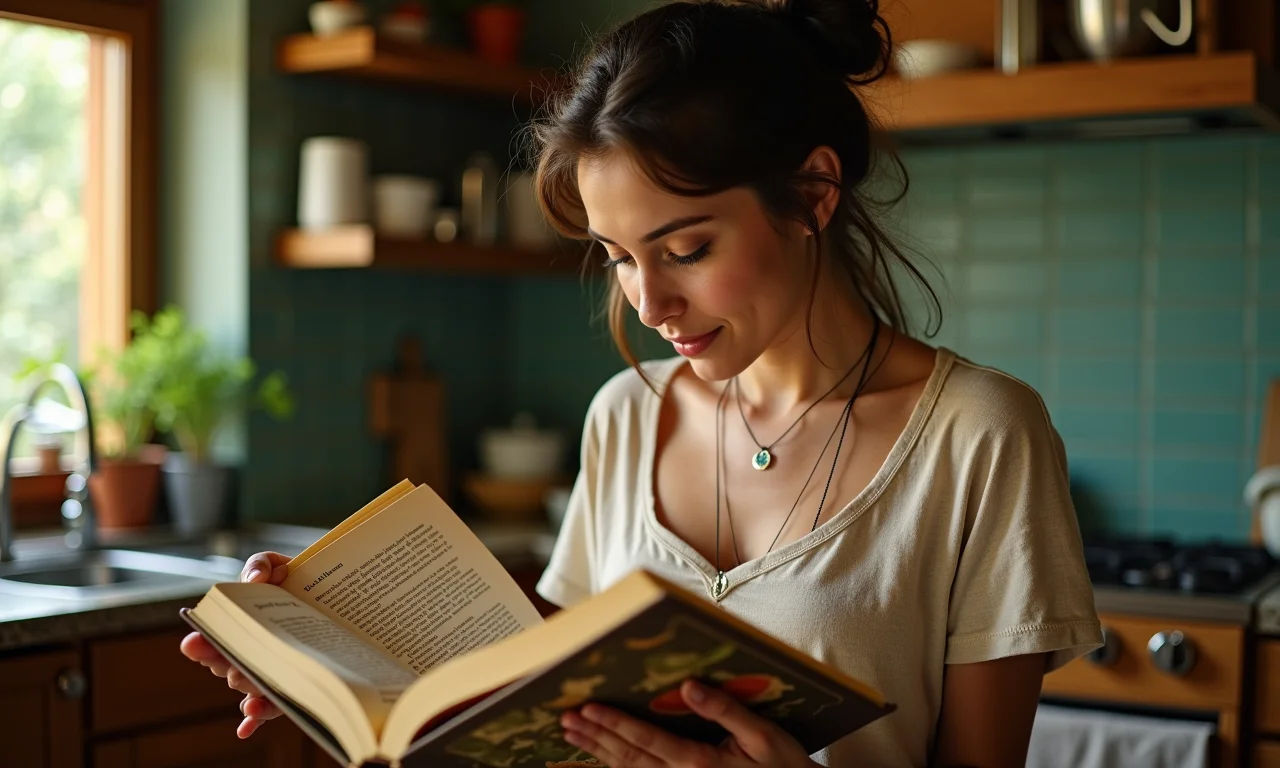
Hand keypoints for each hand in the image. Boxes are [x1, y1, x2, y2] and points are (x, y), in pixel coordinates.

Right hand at [178, 551, 291, 737]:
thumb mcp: (278, 565)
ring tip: (249, 691)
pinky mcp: (289, 689)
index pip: (213, 639)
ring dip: (247, 690)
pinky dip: (255, 719)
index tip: (194, 643)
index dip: (202, 643)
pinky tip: (245, 727)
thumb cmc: (299, 580)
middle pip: (228, 665)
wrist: (337, 597)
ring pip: (249, 687)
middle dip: (227, 666)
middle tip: (231, 665)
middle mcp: (248, 652)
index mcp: (239, 626)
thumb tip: (256, 578)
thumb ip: (260, 564)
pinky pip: (270, 709)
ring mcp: (268, 671)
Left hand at [559, 679, 818, 767]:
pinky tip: (603, 757)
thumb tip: (687, 685)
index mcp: (700, 764)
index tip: (587, 709)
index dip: (614, 724)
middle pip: (629, 759)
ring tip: (573, 736)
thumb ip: (724, 710)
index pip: (647, 740)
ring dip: (599, 754)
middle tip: (565, 720)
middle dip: (595, 738)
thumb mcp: (763, 735)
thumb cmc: (785, 767)